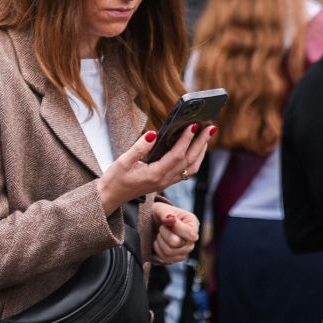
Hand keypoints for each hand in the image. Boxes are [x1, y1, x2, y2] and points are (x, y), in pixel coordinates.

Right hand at [96, 122, 216, 213]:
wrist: (112, 196)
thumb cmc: (115, 179)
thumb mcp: (122, 161)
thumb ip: (139, 148)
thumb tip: (153, 134)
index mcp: (154, 175)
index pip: (176, 156)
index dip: (186, 140)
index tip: (193, 125)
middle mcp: (164, 180)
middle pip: (189, 161)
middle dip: (201, 143)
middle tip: (210, 126)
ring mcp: (167, 182)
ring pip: (191, 168)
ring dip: (201, 151)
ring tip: (207, 135)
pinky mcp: (166, 182)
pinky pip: (186, 171)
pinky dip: (195, 159)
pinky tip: (196, 148)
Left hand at [150, 201, 198, 263]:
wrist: (154, 223)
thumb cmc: (161, 215)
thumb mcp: (161, 209)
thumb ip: (166, 213)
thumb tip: (171, 218)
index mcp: (193, 224)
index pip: (190, 233)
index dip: (176, 228)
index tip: (167, 222)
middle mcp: (192, 239)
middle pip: (176, 242)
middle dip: (163, 233)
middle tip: (162, 227)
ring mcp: (186, 250)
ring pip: (169, 251)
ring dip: (160, 242)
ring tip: (160, 234)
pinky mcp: (178, 257)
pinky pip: (165, 258)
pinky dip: (158, 250)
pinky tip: (159, 242)